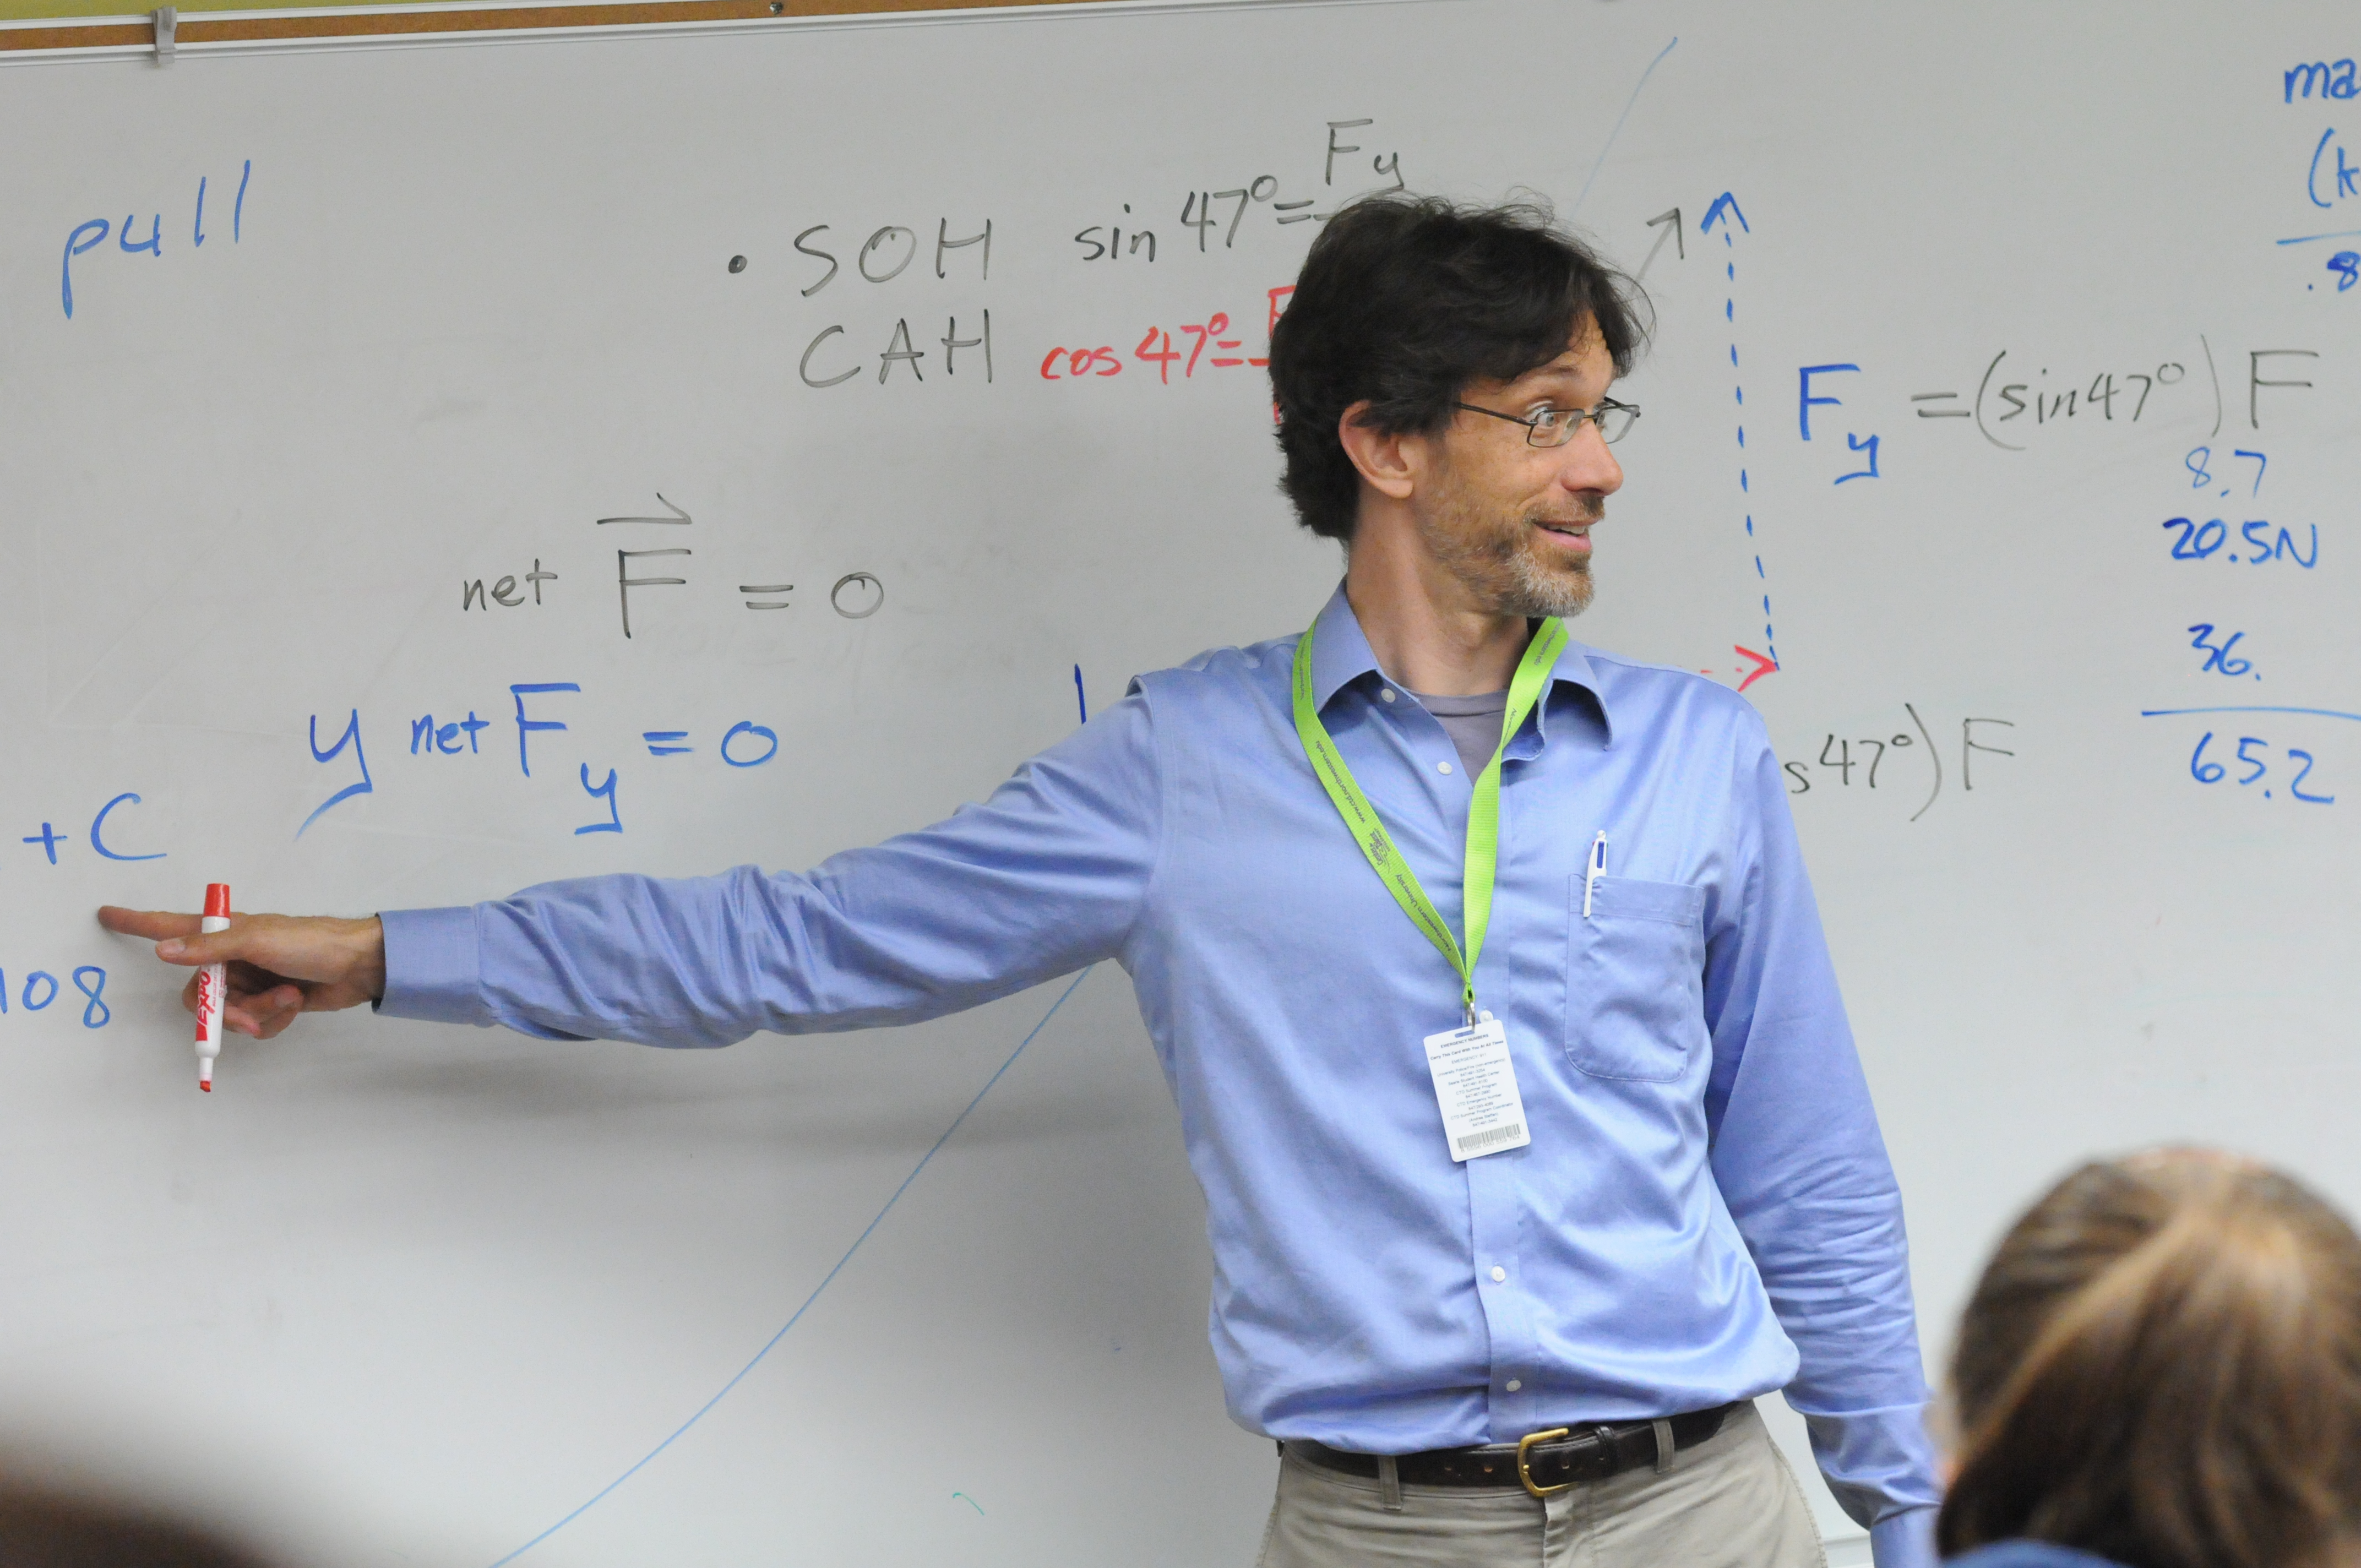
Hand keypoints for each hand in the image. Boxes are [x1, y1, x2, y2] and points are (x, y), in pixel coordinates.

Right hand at [96, 906, 386, 1039]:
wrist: (361, 966)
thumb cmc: (312, 941)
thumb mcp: (259, 939)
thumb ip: (209, 946)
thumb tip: (163, 950)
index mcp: (225, 933)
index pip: (170, 928)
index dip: (139, 923)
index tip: (106, 914)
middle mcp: (232, 958)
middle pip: (198, 995)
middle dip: (225, 1010)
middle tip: (251, 1012)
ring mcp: (251, 981)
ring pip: (229, 1014)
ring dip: (259, 1013)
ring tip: (288, 997)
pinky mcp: (271, 1003)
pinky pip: (255, 1024)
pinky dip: (273, 1020)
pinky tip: (295, 1004)